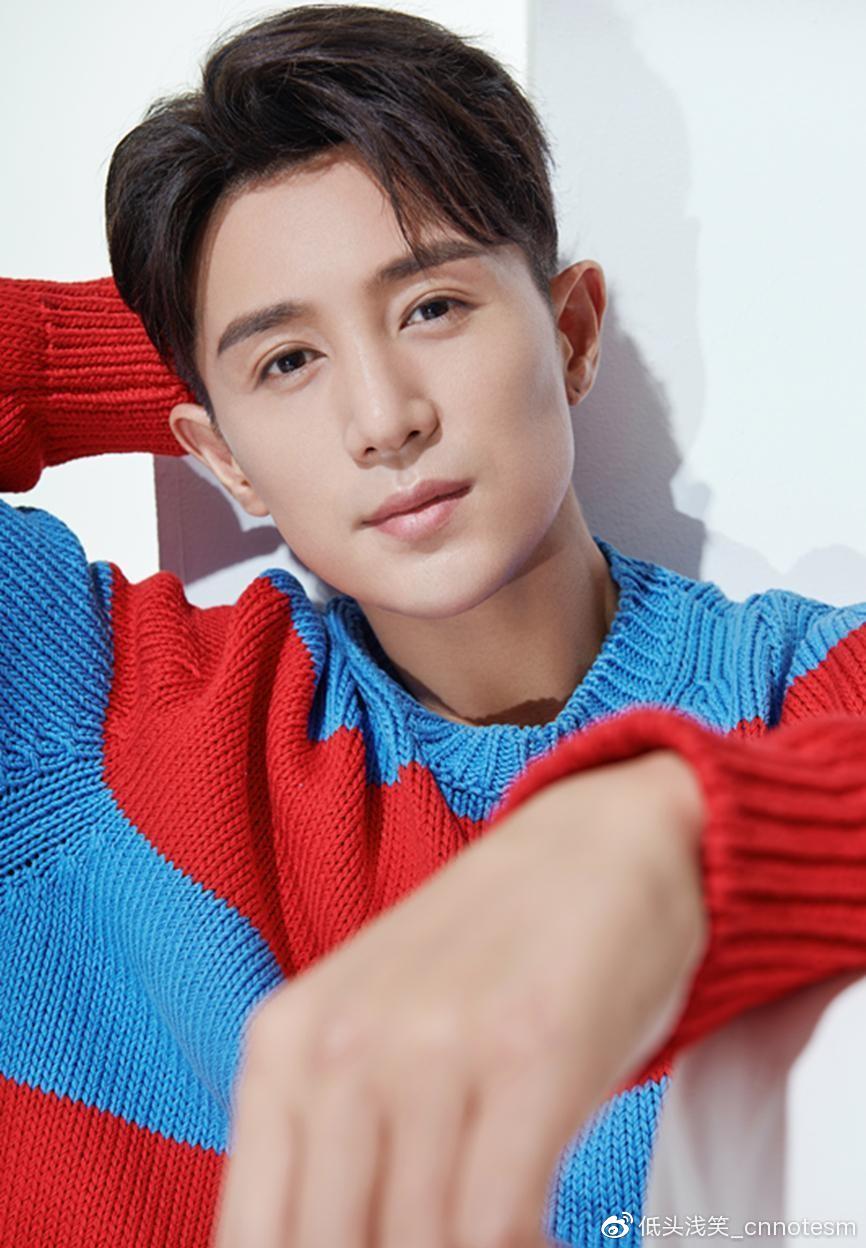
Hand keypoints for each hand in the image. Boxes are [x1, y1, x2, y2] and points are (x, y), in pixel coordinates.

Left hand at [212, 749, 707, 1247]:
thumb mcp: (373, 1030)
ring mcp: (434, 1044)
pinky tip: (542, 1236)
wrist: (595, 845)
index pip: (256, 1238)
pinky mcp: (531, 1051)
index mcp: (282, 1044)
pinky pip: (495, 1225)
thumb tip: (323, 1242)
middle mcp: (342, 1043)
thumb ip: (328, 1138)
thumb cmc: (484, 959)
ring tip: (496, 1236)